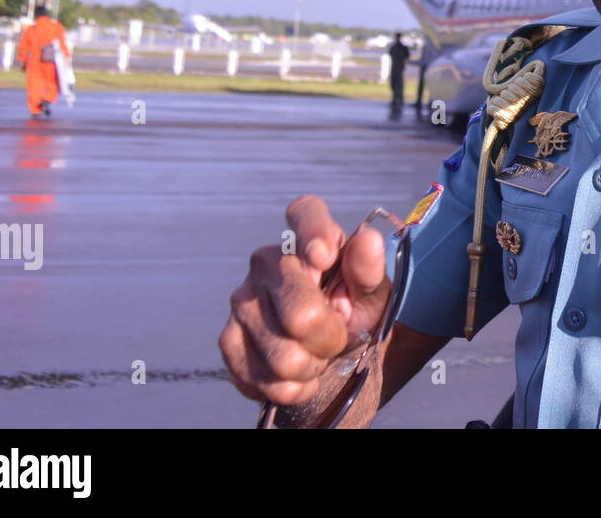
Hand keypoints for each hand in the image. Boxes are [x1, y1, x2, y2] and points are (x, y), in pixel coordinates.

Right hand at [219, 195, 389, 406]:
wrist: (331, 358)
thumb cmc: (353, 313)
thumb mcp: (372, 294)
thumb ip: (369, 270)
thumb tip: (368, 240)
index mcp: (306, 240)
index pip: (305, 212)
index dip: (313, 231)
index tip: (325, 258)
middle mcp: (266, 262)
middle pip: (301, 315)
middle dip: (330, 338)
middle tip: (337, 335)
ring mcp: (241, 301)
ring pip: (285, 356)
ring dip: (313, 366)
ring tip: (317, 353)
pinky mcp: (228, 340)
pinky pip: (264, 378)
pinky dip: (292, 387)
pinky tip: (299, 372)